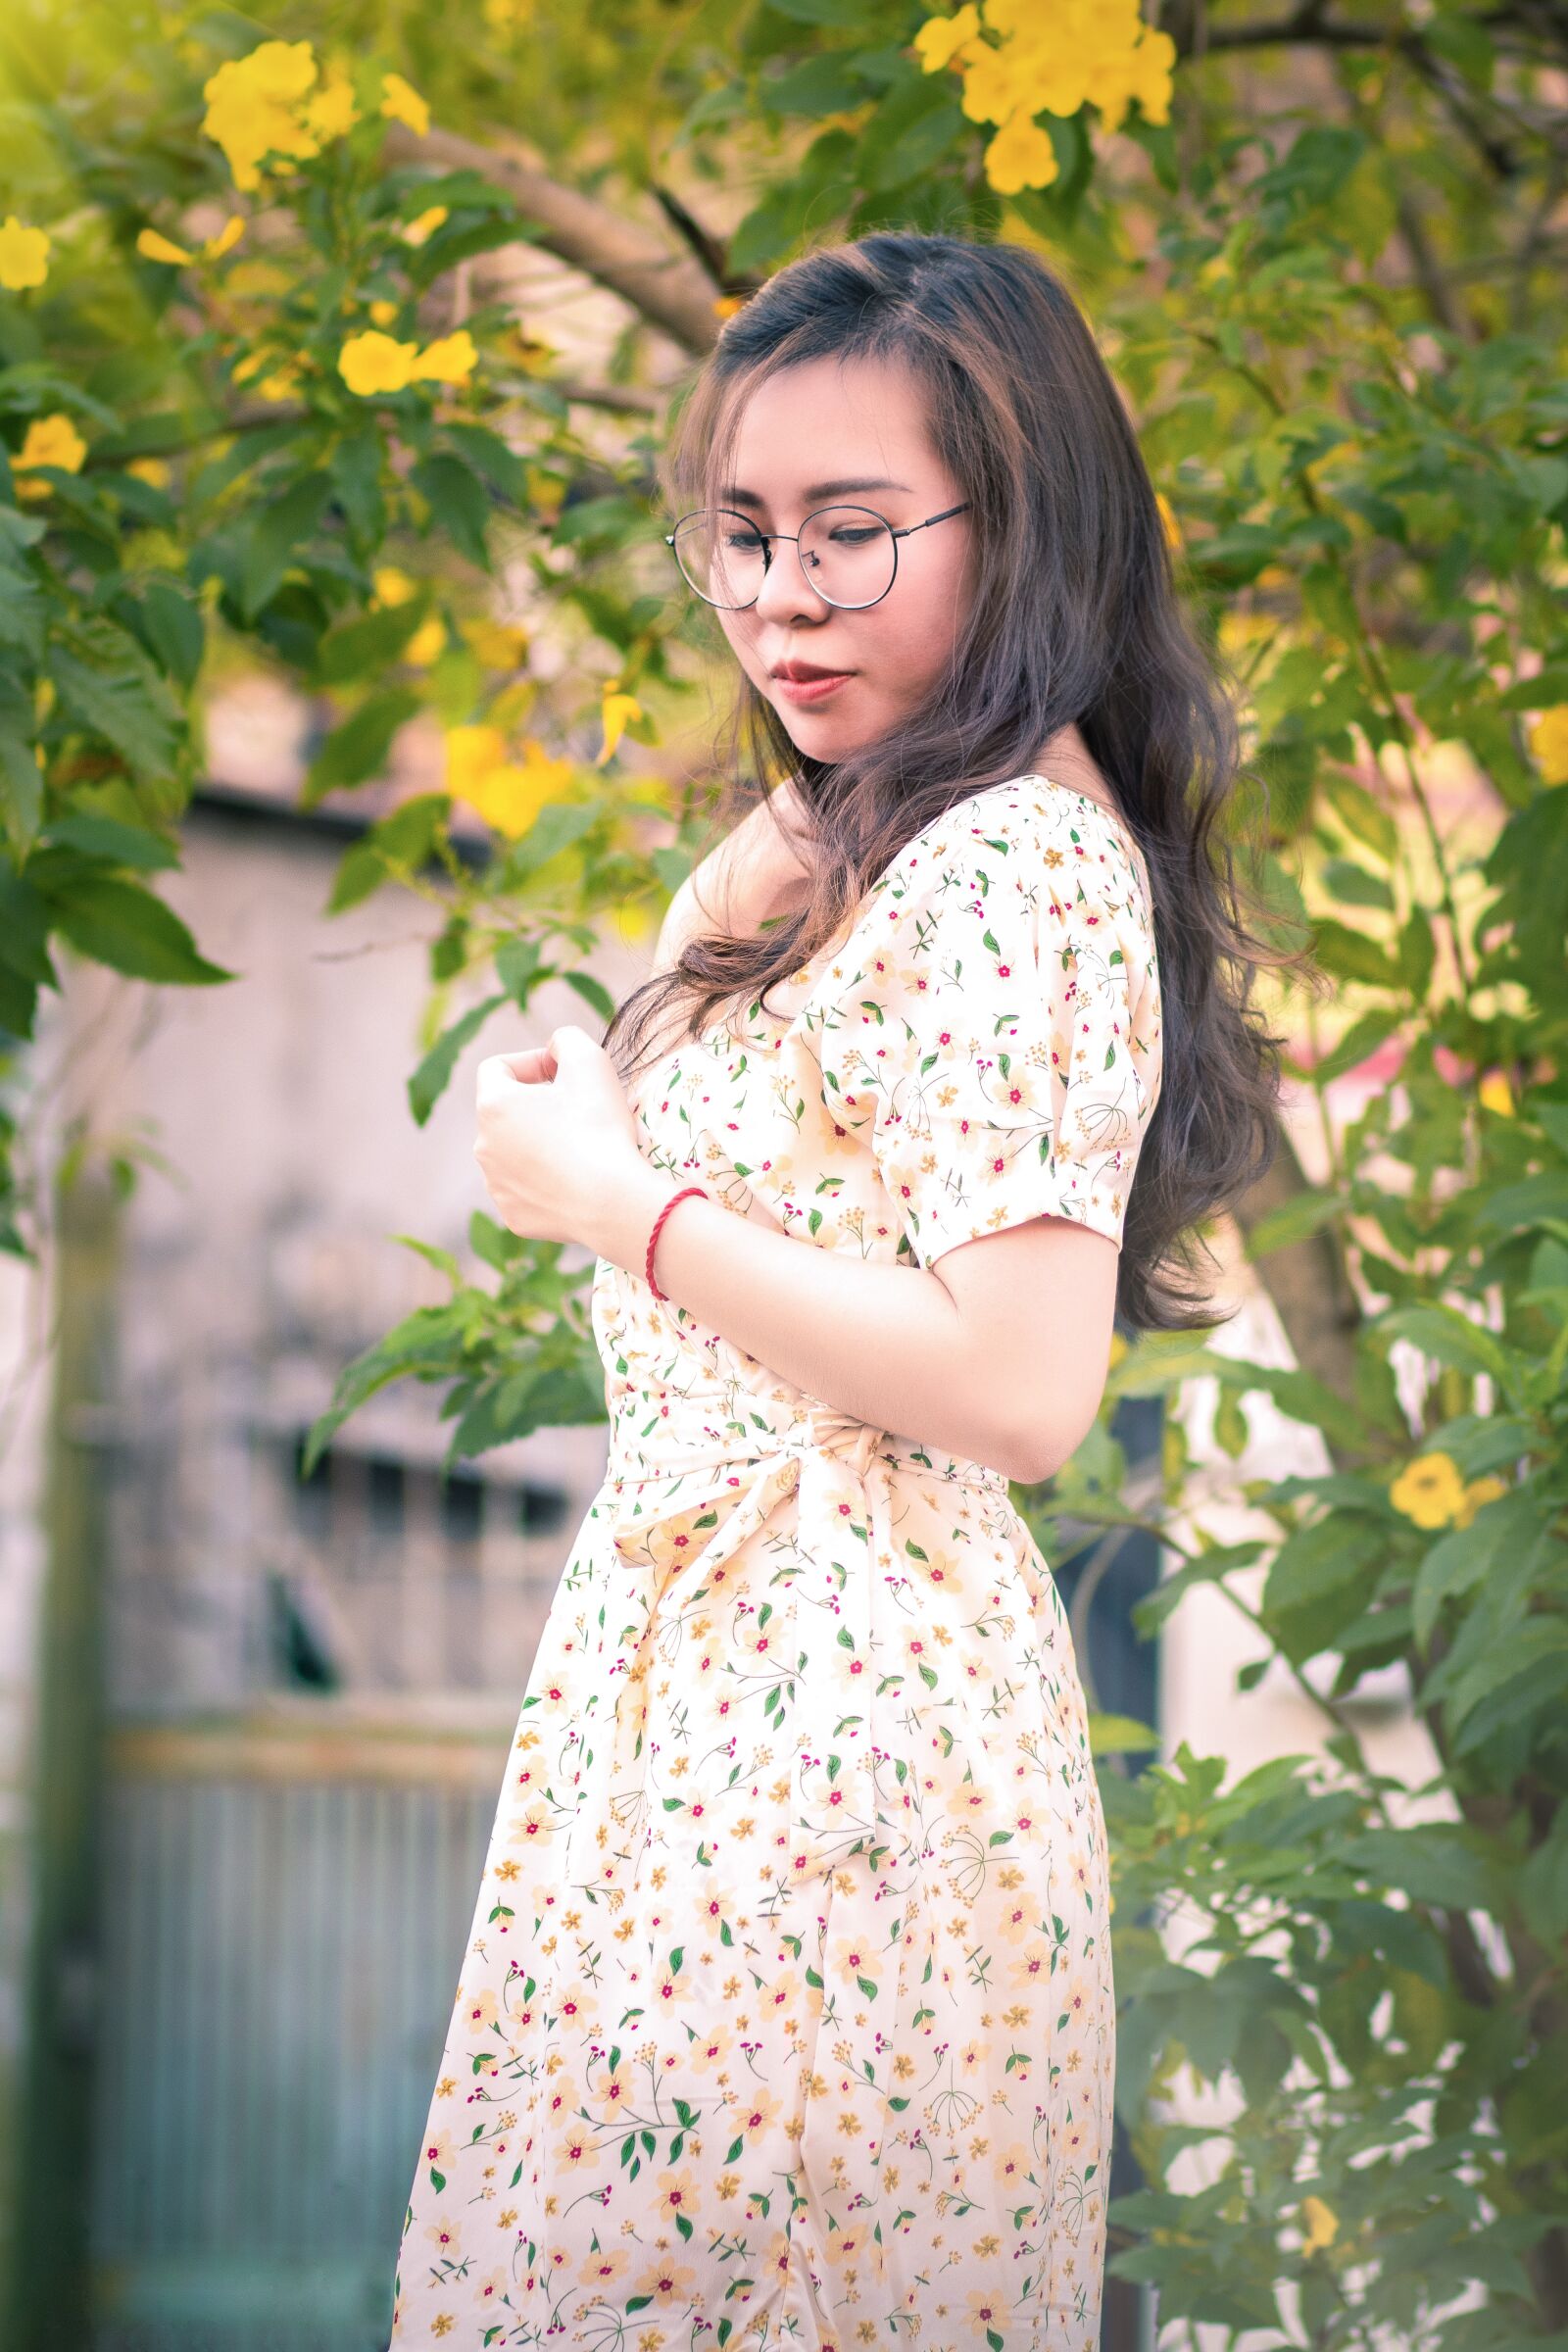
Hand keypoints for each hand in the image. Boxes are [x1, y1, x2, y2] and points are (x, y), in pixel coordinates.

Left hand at [473, 1022, 644, 1250]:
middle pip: (504, 1113)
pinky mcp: (513, 1216)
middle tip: (577, 1109)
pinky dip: (545, 1180)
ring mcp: (496, 1185)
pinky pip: (525, 1188)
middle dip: (536, 1105)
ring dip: (539, 1143)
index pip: (497, 1068)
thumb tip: (555, 1049)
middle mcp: (483, 1146)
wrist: (611, 1201)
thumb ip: (565, 1039)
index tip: (563, 1073)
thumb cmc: (599, 1126)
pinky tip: (576, 1180)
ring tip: (578, 1146)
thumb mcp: (590, 1059)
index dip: (531, 1062)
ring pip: (513, 1152)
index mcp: (493, 1105)